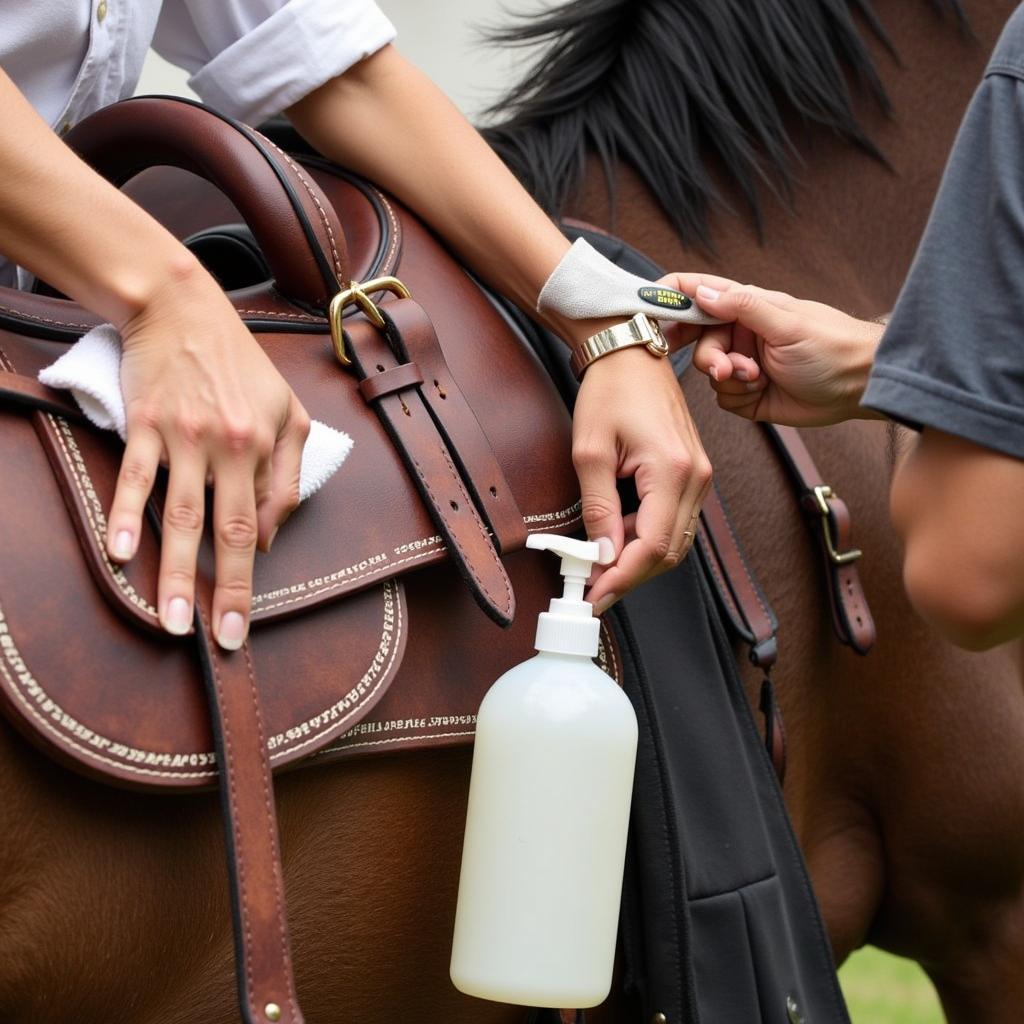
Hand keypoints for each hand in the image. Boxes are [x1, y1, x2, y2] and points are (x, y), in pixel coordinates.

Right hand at [108, 261, 309, 649]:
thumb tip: (271, 537)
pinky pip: (136, 476)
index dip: (250, 574)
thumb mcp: (288, 411)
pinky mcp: (145, 424)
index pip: (261, 522)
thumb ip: (288, 473)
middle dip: (224, 591)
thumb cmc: (240, 365)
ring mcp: (184, 436)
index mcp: (265, 445)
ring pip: (182, 515)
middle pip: (229, 531)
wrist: (183, 307)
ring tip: (171, 619)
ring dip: (176, 571)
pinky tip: (121, 553)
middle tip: (218, 640)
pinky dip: (127, 514)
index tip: (239, 620)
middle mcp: (228, 446)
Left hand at [571, 345, 711, 612]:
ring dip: (638, 558)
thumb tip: (601, 554)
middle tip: (592, 586)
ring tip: (599, 561)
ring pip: (675, 541)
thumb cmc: (610, 390)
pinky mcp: (693, 473)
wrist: (631, 352)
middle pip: (669, 552)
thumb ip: (598, 508)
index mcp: (672, 470)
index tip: (594, 595)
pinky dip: (647, 537)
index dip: (622, 578)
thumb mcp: (590, 451)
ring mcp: (699, 475)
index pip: (652, 546)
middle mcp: (696, 477)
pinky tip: (618, 536)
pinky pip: (676, 521)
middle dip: (630, 575)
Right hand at [661, 274, 884, 425]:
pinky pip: (723, 398)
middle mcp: (740, 332)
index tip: (647, 313)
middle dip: (708, 357)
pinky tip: (760, 391)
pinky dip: (738, 397)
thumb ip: (741, 306)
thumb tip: (700, 291)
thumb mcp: (786, 323)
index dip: (668, 299)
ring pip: (709, 373)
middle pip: (697, 341)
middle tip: (723, 369)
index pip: (696, 293)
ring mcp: (743, 363)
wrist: (862, 387)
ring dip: (729, 379)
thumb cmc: (833, 346)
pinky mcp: (749, 394)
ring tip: (755, 379)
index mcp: (746, 306)